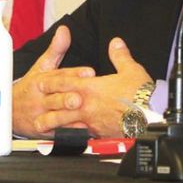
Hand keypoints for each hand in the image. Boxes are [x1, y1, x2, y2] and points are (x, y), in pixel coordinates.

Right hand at [11, 26, 94, 137]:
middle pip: (54, 98)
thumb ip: (56, 50)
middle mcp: (39, 99)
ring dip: (67, 117)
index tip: (89, 73)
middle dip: (66, 98)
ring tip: (81, 116)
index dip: (73, 75)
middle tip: (80, 98)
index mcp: (40, 82)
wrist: (7, 112)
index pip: (57, 77)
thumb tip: (65, 30)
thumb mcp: (41, 67)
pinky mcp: (42, 131)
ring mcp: (40, 116)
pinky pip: (54, 133)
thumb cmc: (30, 88)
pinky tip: (80, 132)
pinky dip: (67, 133)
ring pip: (53, 117)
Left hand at [33, 37, 152, 137]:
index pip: (67, 83)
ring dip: (54, 125)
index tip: (40, 82)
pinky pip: (82, 135)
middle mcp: (89, 105)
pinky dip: (72, 136)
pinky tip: (67, 139)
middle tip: (33, 111)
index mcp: (92, 87)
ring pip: (68, 123)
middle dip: (47, 108)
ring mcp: (93, 121)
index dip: (52, 82)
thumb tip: (115, 43)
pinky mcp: (101, 133)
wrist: (149, 116)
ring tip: (43, 129)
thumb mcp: (131, 69)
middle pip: (62, 106)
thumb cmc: (141, 94)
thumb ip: (120, 56)